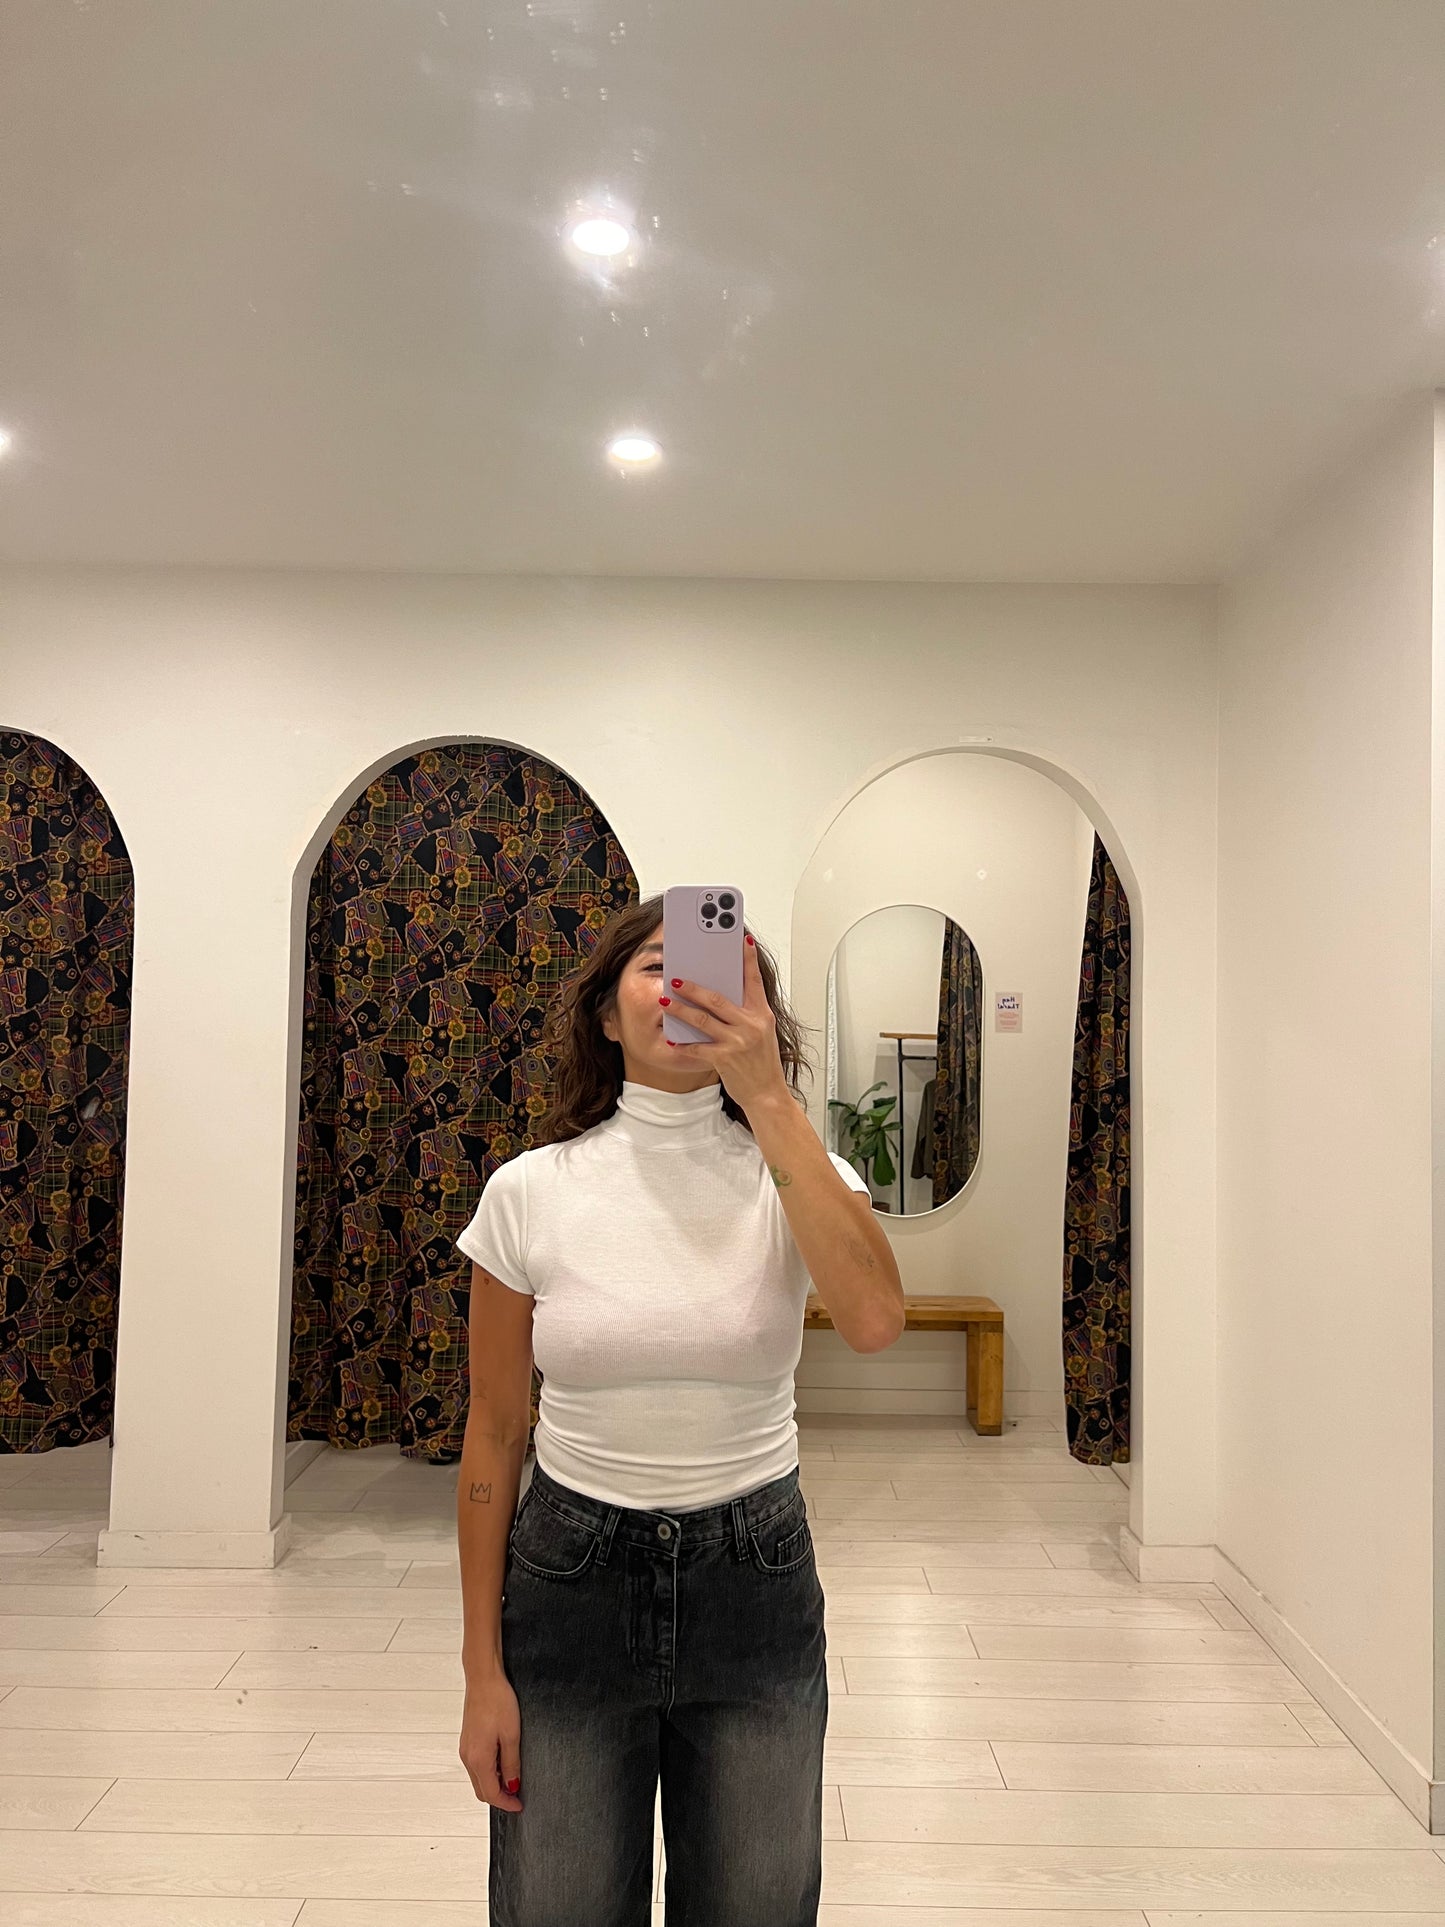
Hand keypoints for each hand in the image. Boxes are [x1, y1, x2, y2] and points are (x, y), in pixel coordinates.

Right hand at [459, 1671, 522, 1810]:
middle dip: (499, 1797)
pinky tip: (503, 1763)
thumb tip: (512, 1786)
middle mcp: (467, 1757)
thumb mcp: (512, 1735)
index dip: (506, 1803)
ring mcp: (465, 1749)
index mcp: (478, 1759)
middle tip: (518, 1796)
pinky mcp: (467, 1741)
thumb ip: (512, 1764)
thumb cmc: (497, 1701)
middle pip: (482, 1790)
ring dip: (494, 1784)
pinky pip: (476, 1766)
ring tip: (514, 1777)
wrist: (483, 1678)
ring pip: (478, 1779)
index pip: (491, 1793)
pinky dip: (489, 1772)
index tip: (519, 1806)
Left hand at [660, 932, 789, 1112]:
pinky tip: (671, 1038)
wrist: (767, 1094)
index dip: (748, 959)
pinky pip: (698, 1047)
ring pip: (703, 1019)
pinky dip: (682, 1043)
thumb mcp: (762, 1032)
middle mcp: (751, 1025)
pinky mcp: (725, 1058)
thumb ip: (745, 1013)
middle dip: (693, 987)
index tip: (742, 940)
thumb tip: (722, 996)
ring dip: (681, 1009)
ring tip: (665, 1001)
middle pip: (717, 998)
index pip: (754, 981)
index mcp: (762, 1014)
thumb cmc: (763, 1063)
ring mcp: (738, 1041)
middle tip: (676, 978)